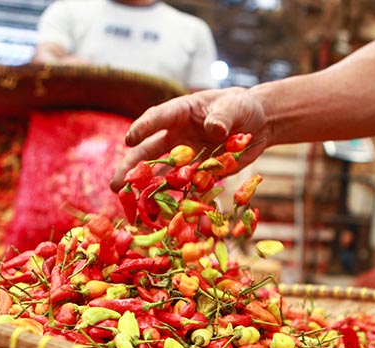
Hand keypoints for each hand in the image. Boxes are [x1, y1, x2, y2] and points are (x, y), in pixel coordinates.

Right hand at [111, 87, 269, 190]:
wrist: (258, 123)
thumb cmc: (242, 107)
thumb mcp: (234, 107)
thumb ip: (223, 117)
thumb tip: (214, 129)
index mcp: (180, 112)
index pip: (157, 118)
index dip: (143, 128)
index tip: (129, 140)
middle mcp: (177, 135)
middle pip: (149, 150)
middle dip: (131, 167)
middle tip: (116, 185)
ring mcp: (186, 155)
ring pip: (161, 172)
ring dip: (147, 188)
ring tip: (130, 204)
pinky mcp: (199, 171)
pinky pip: (184, 186)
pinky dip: (174, 199)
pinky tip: (160, 214)